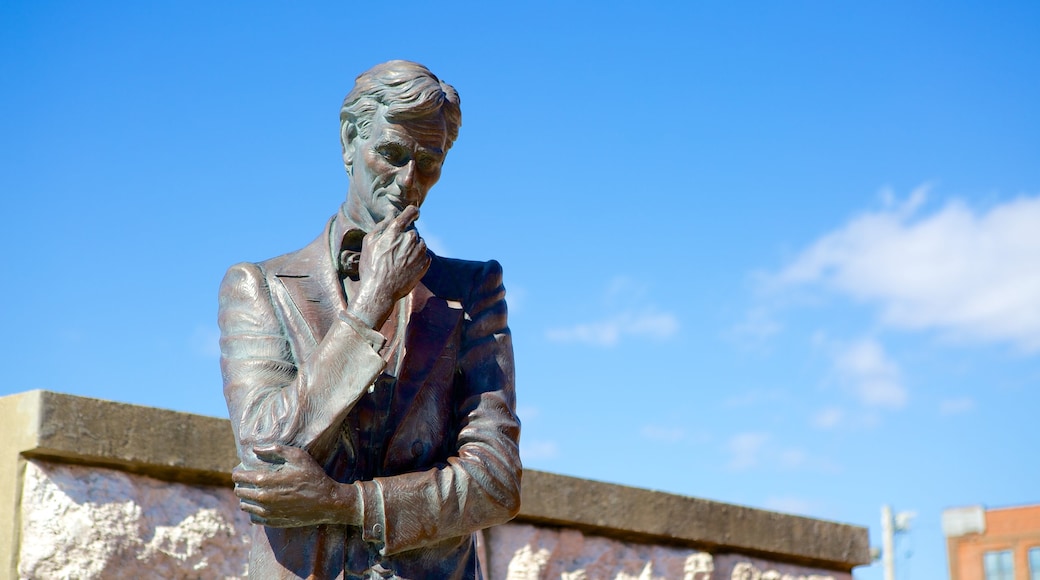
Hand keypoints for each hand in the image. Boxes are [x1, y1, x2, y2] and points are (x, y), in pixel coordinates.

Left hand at [232, 444, 357, 526]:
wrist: (327, 502)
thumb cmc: (313, 476)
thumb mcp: (298, 456)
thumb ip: (275, 450)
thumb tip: (255, 449)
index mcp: (265, 480)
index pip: (239, 477)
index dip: (237, 472)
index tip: (242, 469)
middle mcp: (263, 498)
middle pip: (239, 492)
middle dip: (241, 484)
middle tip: (248, 480)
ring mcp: (267, 512)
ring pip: (244, 506)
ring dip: (246, 498)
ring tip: (255, 492)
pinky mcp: (273, 522)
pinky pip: (254, 518)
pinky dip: (254, 510)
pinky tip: (262, 504)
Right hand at [348, 205, 430, 328]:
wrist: (380, 292)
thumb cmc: (371, 267)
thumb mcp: (369, 243)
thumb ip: (381, 226)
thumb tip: (391, 214)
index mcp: (395, 232)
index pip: (409, 213)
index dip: (412, 212)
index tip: (414, 213)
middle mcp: (409, 239)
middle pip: (413, 231)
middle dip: (406, 238)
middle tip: (394, 251)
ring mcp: (419, 252)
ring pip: (420, 243)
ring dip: (413, 248)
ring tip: (400, 260)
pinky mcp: (425, 264)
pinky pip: (424, 256)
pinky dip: (418, 259)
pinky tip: (406, 267)